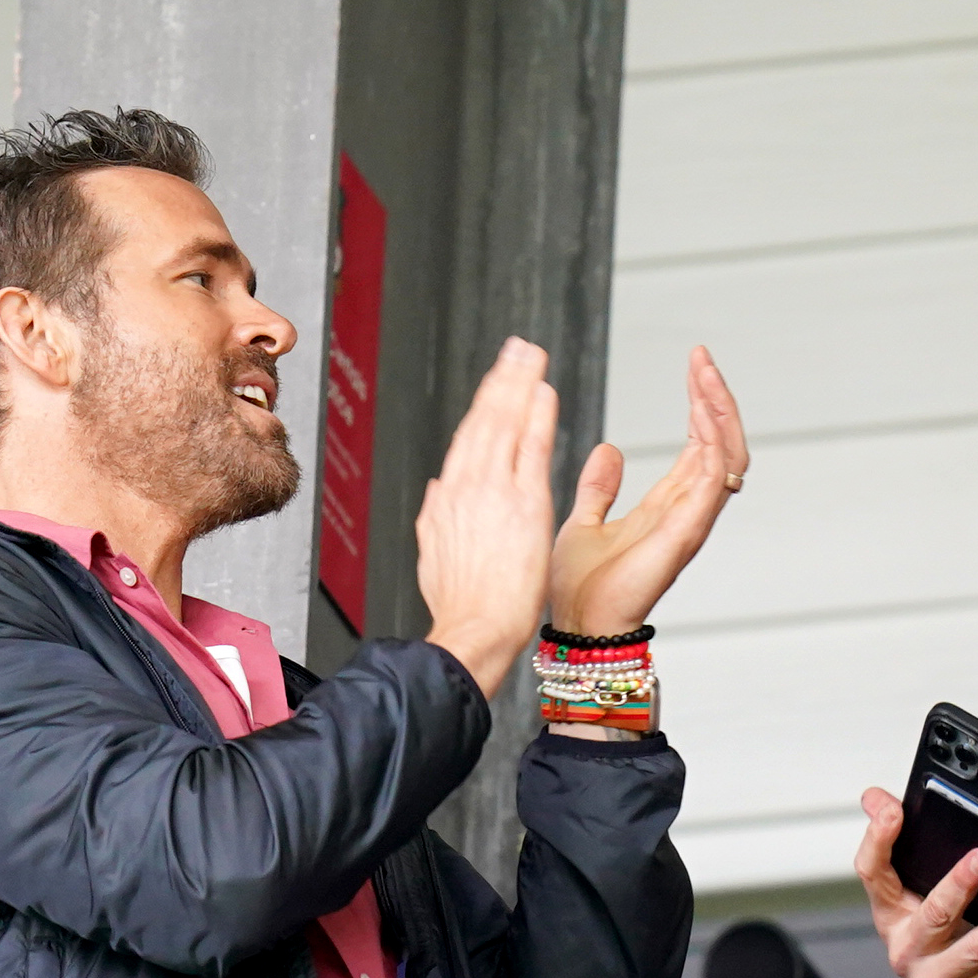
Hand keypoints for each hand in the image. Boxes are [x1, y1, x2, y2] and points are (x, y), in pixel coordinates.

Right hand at [419, 337, 558, 694]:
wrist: (474, 629)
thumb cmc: (461, 604)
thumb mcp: (434, 553)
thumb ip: (437, 516)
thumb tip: (437, 491)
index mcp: (446, 498)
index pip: (468, 440)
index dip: (484, 406)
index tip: (496, 383)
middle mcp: (466, 487)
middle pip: (484, 420)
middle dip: (500, 380)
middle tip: (515, 349)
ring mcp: (494, 491)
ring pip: (504, 424)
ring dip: (518, 384)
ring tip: (530, 356)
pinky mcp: (523, 503)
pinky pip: (529, 447)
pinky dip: (535, 415)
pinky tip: (543, 392)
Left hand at [550, 346, 747, 635]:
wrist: (577, 626)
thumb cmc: (581, 588)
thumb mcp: (584, 521)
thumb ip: (599, 488)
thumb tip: (608, 450)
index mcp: (668, 505)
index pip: (701, 443)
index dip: (701, 403)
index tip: (694, 364)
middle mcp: (688, 510)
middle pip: (723, 443)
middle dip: (717, 399)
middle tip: (703, 360)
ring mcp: (692, 521)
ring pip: (728, 456)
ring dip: (719, 412)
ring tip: (705, 374)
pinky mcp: (686, 532)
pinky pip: (714, 480)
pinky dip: (714, 443)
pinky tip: (704, 412)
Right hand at [854, 787, 977, 977]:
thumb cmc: (942, 948)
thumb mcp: (919, 901)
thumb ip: (904, 851)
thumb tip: (876, 797)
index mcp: (892, 914)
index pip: (872, 871)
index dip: (878, 839)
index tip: (893, 810)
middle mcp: (906, 948)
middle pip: (933, 912)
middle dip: (961, 884)